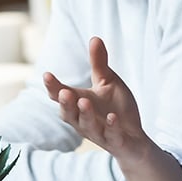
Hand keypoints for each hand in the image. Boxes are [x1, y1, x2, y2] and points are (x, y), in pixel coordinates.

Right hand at [44, 37, 144, 163]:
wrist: (134, 139)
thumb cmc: (116, 108)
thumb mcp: (108, 82)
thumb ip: (99, 64)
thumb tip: (94, 38)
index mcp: (78, 104)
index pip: (61, 96)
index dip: (53, 87)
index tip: (47, 75)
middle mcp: (83, 120)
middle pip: (68, 113)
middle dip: (65, 103)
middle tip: (63, 92)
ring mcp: (98, 133)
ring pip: (87, 126)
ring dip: (85, 114)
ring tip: (84, 101)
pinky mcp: (115, 142)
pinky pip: (111, 136)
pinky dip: (111, 127)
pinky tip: (113, 117)